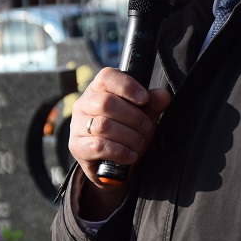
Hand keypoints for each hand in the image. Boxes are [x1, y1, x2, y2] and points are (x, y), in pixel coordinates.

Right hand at [68, 67, 171, 192]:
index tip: (144, 99)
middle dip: (133, 117)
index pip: (107, 76)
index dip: (127, 86)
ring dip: (129, 136)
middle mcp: (84, 104)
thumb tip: (162, 95)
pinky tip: (131, 155)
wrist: (113, 164)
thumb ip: (153, 104)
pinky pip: (99, 146)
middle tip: (146, 127)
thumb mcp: (144, 115)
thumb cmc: (127, 131)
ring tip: (139, 143)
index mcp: (98, 89)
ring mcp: (77, 125)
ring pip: (103, 126)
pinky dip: (120, 151)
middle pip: (106, 103)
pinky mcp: (77, 147)